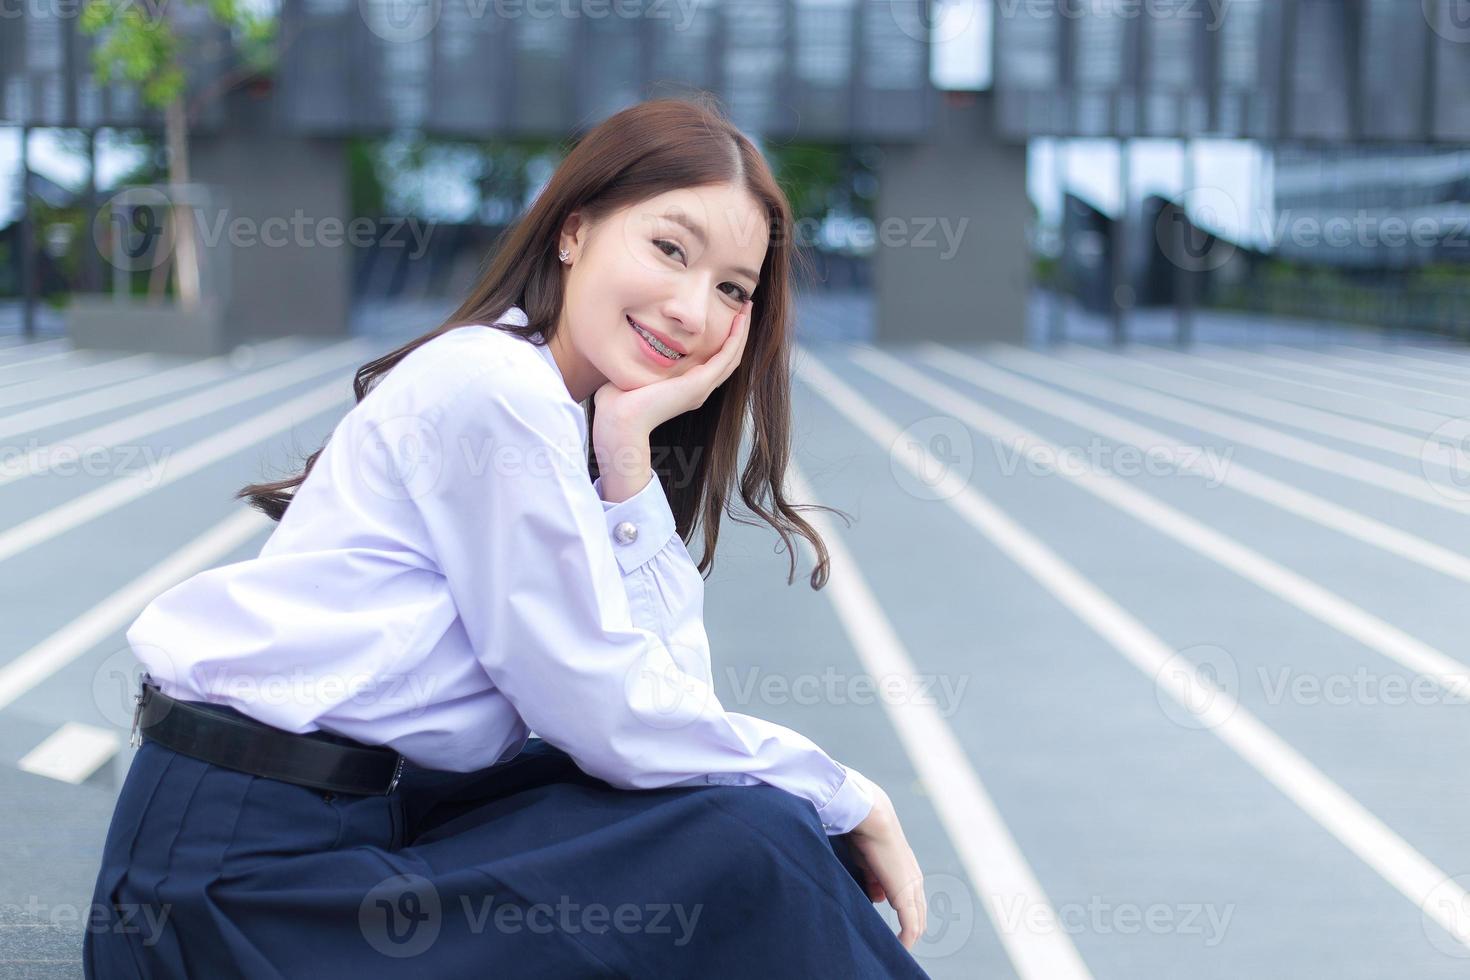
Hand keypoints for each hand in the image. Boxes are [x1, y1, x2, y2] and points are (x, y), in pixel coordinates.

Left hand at [592, 300, 751, 436]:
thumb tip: (632, 341)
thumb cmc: (618, 401)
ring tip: (747, 308)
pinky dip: (736, 337)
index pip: (713, 362)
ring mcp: (702, 388)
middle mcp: (699, 390)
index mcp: (686, 389)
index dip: (723, 339)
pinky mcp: (700, 384)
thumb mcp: (634, 373)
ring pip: (733, 356)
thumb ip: (639, 360)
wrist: (620, 420)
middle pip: (729, 358)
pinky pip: (727, 356)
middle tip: (744, 309)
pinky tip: (739, 319)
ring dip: (742, 331)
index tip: (727, 316)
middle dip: (738, 332)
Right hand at [846, 784, 926, 949]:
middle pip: (919, 915)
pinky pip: (910, 925)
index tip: (890, 932)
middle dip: (909, 933)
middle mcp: (915, 880)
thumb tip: (878, 898)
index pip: (913, 903)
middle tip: (895, 946)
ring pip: (918, 922)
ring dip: (907, 938)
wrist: (870, 818)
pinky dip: (905, 940)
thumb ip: (874, 880)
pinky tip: (898, 948)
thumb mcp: (868, 863)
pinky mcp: (906, 894)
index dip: (905, 918)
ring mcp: (913, 887)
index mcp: (907, 871)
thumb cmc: (864, 834)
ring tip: (895, 949)